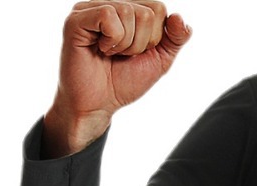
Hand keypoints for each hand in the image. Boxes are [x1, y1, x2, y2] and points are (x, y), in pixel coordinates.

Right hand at [52, 2, 191, 126]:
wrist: (98, 105)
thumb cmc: (123, 82)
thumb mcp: (158, 60)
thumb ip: (175, 39)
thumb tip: (179, 18)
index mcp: (127, 9)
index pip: (158, 8)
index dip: (155, 38)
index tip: (136, 53)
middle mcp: (109, 3)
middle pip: (148, 11)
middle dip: (142, 43)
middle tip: (122, 56)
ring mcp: (91, 8)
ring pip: (129, 11)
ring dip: (127, 44)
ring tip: (111, 54)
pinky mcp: (77, 19)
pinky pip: (108, 15)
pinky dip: (112, 40)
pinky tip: (100, 49)